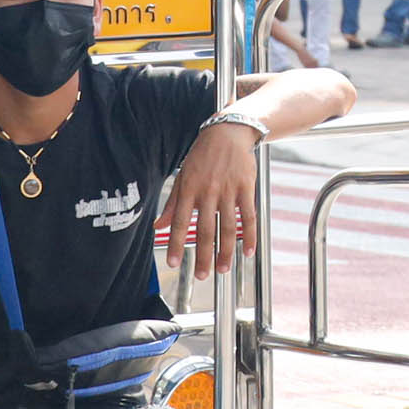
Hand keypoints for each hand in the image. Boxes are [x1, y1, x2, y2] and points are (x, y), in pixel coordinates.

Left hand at [156, 118, 260, 277]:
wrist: (227, 132)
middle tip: (202, 276)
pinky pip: (248, 216)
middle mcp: (207, 192)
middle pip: (205, 230)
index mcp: (189, 190)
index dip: (176, 245)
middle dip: (203, 256)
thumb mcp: (183, 176)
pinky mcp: (245, 188)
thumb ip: (172, 203)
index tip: (174, 264)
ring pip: (227, 228)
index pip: (181, 223)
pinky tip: (248, 251)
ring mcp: (228, 191)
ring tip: (223, 269)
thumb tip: (159, 226)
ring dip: (225, 251)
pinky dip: (249, 236)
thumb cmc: (202, 155)